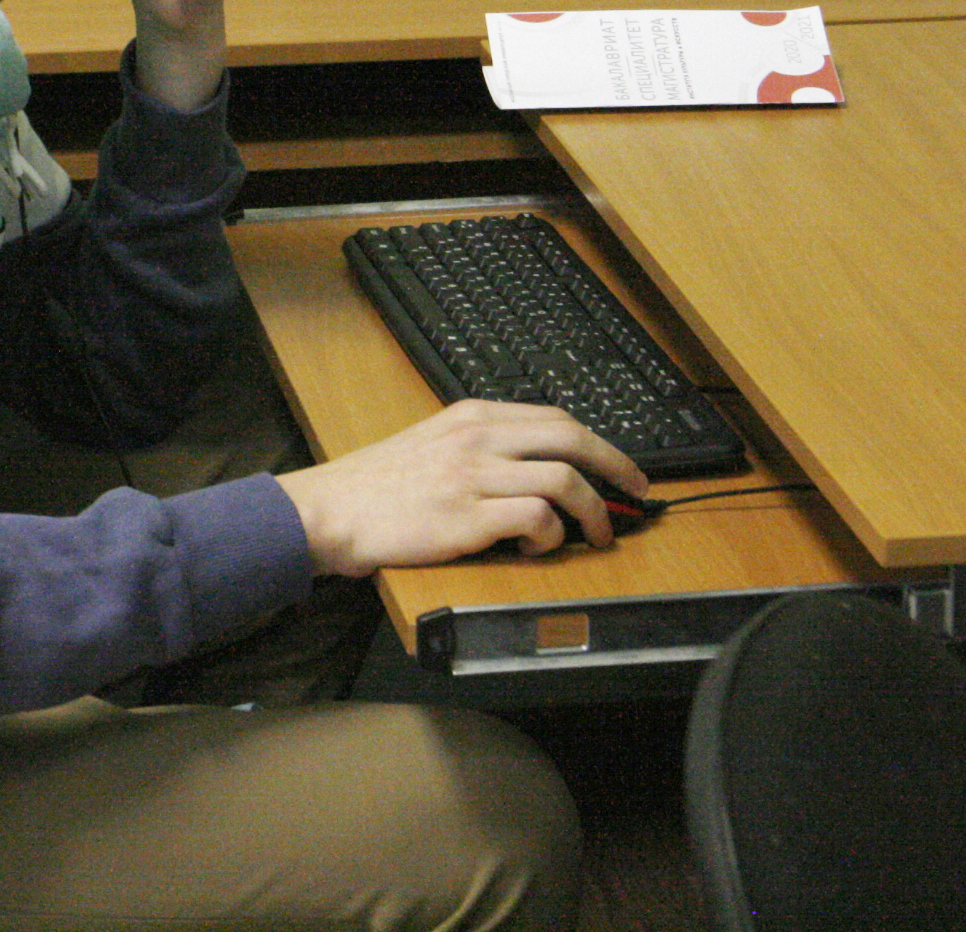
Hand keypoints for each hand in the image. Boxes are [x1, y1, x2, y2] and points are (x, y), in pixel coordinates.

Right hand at [275, 402, 649, 576]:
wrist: (330, 510)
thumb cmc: (377, 485)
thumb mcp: (432, 442)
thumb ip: (479, 445)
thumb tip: (536, 467)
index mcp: (471, 416)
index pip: (555, 417)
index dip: (599, 443)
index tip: (620, 467)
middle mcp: (477, 438)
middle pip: (571, 437)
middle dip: (616, 466)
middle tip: (636, 493)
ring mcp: (473, 476)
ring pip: (562, 480)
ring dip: (592, 512)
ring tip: (597, 536)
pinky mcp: (466, 518)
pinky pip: (535, 520)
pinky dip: (550, 537)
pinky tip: (538, 550)